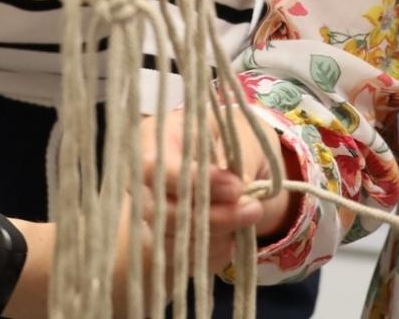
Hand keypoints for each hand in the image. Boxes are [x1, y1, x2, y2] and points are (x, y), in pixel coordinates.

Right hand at [138, 107, 293, 279]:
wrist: (246, 164)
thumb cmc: (240, 140)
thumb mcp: (245, 136)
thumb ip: (239, 159)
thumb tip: (237, 192)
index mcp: (158, 139)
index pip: (154, 168)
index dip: (193, 182)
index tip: (237, 186)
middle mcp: (145, 180)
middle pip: (160, 212)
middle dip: (213, 216)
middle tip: (253, 207)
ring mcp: (152, 215)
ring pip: (169, 242)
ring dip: (216, 238)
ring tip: (249, 216)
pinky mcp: (165, 242)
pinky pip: (183, 262)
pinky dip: (213, 254)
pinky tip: (234, 236)